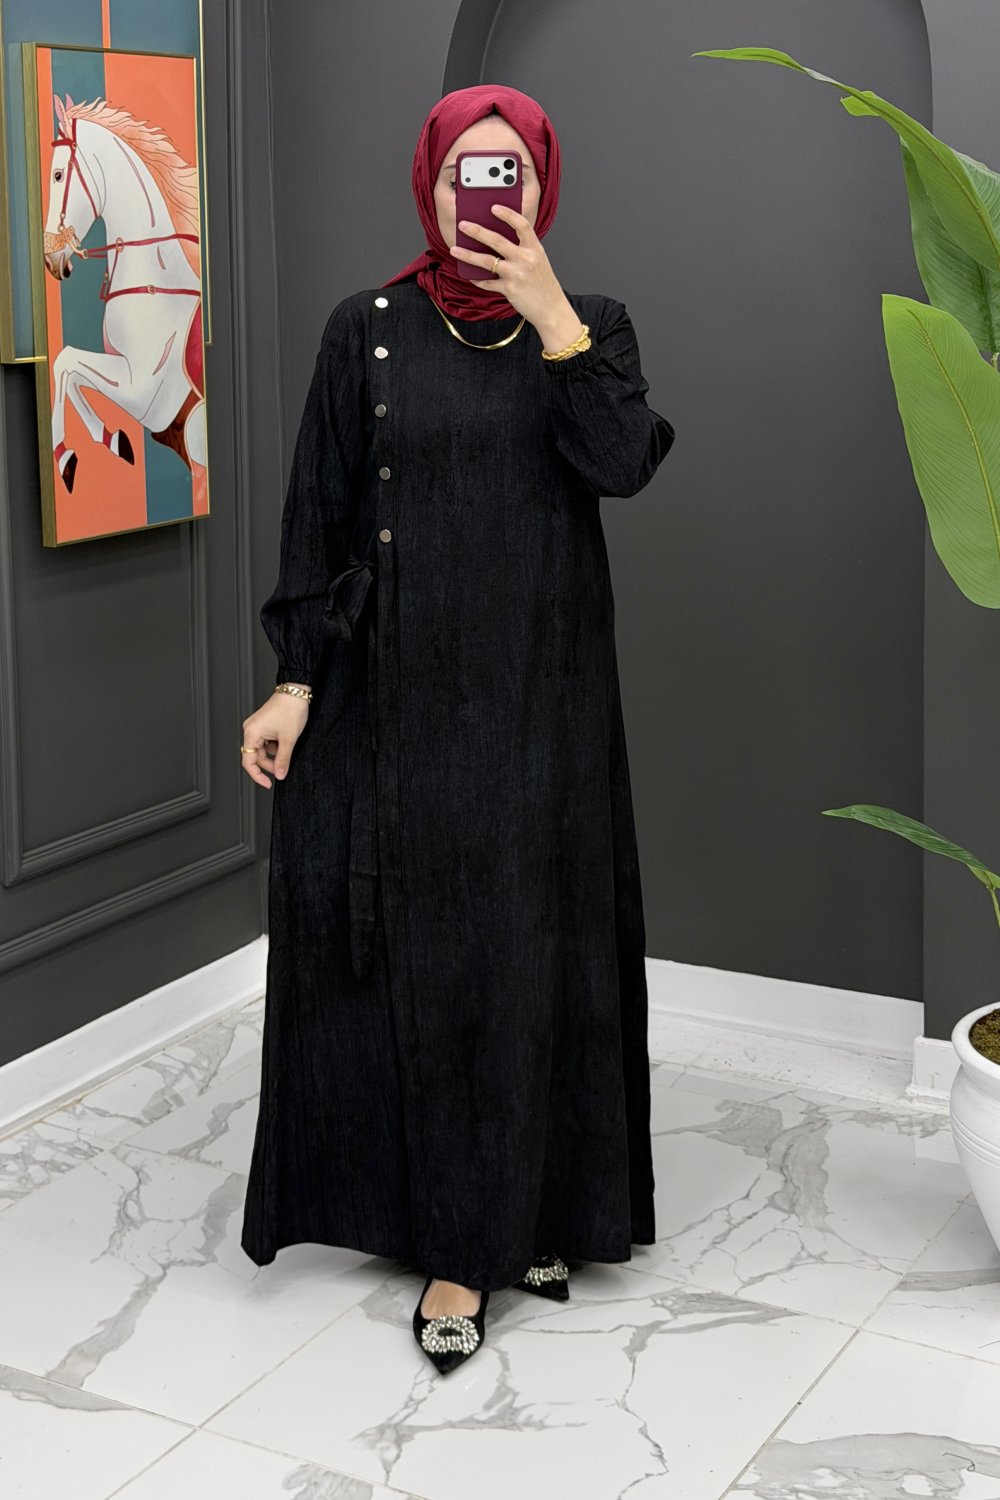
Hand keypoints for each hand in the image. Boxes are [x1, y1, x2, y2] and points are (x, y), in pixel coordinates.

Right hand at [241, 690, 309, 787]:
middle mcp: (250, 730)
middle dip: (270, 764)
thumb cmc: (290, 709)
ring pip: (262, 750)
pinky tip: (285, 741)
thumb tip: (280, 774)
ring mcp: (256, 727)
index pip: (248, 762)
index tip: (268, 783)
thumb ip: (283, 759)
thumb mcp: (288, 739)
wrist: (296, 691)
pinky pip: (266, 742)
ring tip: (287, 748)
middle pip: (256, 756)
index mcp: (251, 733)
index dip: (257, 775)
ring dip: (274, 754)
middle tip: (283, 768)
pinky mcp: (263, 725)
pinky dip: (275, 746)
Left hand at [449, 205, 584, 350]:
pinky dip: (477, 279)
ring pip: (487, 261)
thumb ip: (522, 248)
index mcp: (535, 248)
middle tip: (462, 225)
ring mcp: (516, 274)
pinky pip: (487, 282)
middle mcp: (526, 259)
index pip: (522, 225)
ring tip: (455, 249)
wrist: (551, 308)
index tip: (494, 207)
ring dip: (468, 255)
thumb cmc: (543, 283)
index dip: (508, 214)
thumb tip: (495, 239)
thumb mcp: (538, 260)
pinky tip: (469, 275)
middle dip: (477, 231)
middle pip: (497, 240)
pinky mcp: (509, 289)